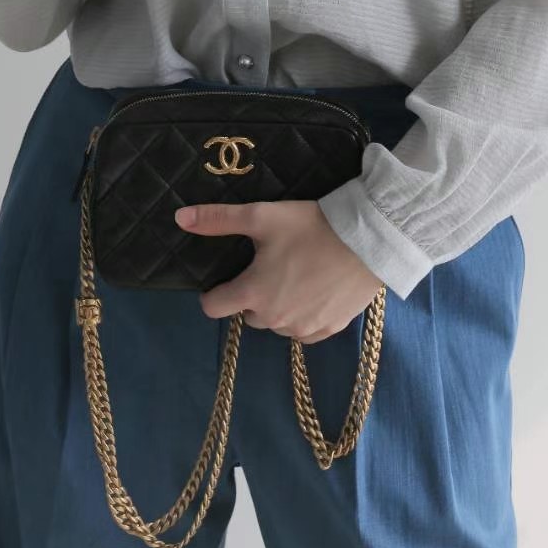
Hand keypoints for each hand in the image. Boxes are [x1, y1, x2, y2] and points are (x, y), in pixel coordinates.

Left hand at [175, 199, 384, 344]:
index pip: (214, 308)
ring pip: (277, 323)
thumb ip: (218, 220)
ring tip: (294, 275)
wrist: (368, 240)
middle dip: (252, 295)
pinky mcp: (329, 330)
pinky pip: (304, 331)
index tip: (226, 278)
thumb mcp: (261, 216)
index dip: (214, 293)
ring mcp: (303, 328)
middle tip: (269, 266)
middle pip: (248, 314)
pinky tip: (313, 292)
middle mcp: (274, 319)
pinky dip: (303, 316)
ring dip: (277, 306)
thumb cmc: (310, 226)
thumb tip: (179, 218)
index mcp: (253, 293)